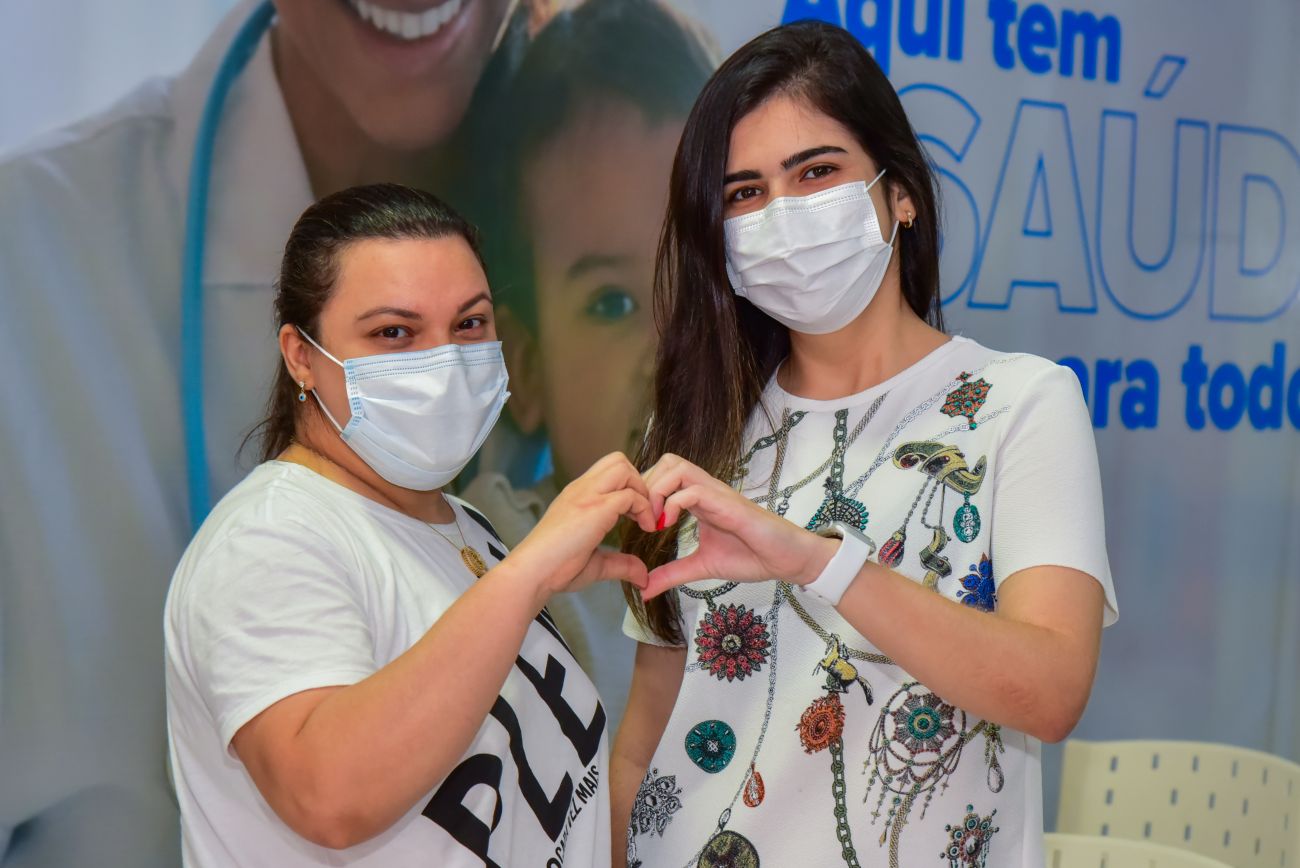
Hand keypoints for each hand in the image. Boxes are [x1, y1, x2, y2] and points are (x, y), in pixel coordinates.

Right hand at [507, 452, 656, 606]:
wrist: (532, 573)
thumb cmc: (554, 569)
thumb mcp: (595, 564)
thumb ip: (621, 564)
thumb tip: (643, 576)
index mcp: (578, 496)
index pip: (609, 471)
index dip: (630, 488)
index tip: (636, 517)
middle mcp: (581, 489)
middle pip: (618, 460)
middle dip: (638, 482)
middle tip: (642, 512)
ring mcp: (586, 495)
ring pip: (623, 468)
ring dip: (641, 489)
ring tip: (644, 518)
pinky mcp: (594, 508)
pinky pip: (629, 495)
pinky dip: (644, 509)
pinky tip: (645, 528)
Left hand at [641, 454, 838, 599]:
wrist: (786, 560)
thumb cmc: (751, 557)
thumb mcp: (701, 567)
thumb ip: (672, 574)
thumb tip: (644, 590)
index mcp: (698, 499)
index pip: (662, 475)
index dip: (643, 492)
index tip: (636, 522)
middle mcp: (706, 489)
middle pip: (665, 461)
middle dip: (645, 486)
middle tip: (642, 518)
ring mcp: (717, 493)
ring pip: (676, 466)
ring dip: (656, 490)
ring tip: (654, 521)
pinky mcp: (727, 504)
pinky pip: (692, 490)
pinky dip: (672, 504)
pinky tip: (668, 525)